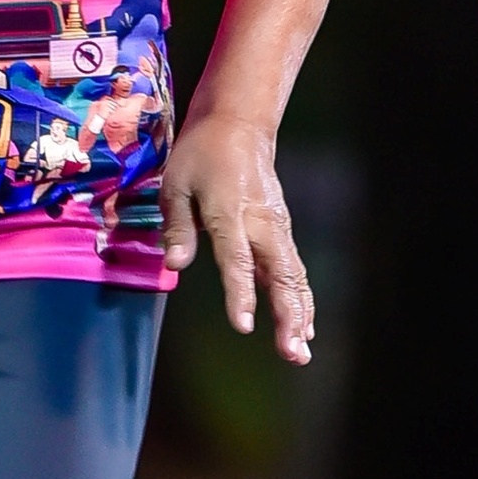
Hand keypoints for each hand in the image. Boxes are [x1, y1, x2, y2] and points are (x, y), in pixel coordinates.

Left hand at [161, 116, 314, 365]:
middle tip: (292, 352)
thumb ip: (177, 226)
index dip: (241, 293)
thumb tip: (174, 265)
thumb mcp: (176, 184)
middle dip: (287, 315)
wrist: (239, 126)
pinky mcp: (282, 233)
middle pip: (280, 274)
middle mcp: (261, 223)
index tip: (245, 325)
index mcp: (231, 211)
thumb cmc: (201, 155)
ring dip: (298, 315)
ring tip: (299, 352)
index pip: (237, 259)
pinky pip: (295, 271)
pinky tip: (303, 329)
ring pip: (293, 277)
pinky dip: (301, 299)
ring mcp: (277, 228)